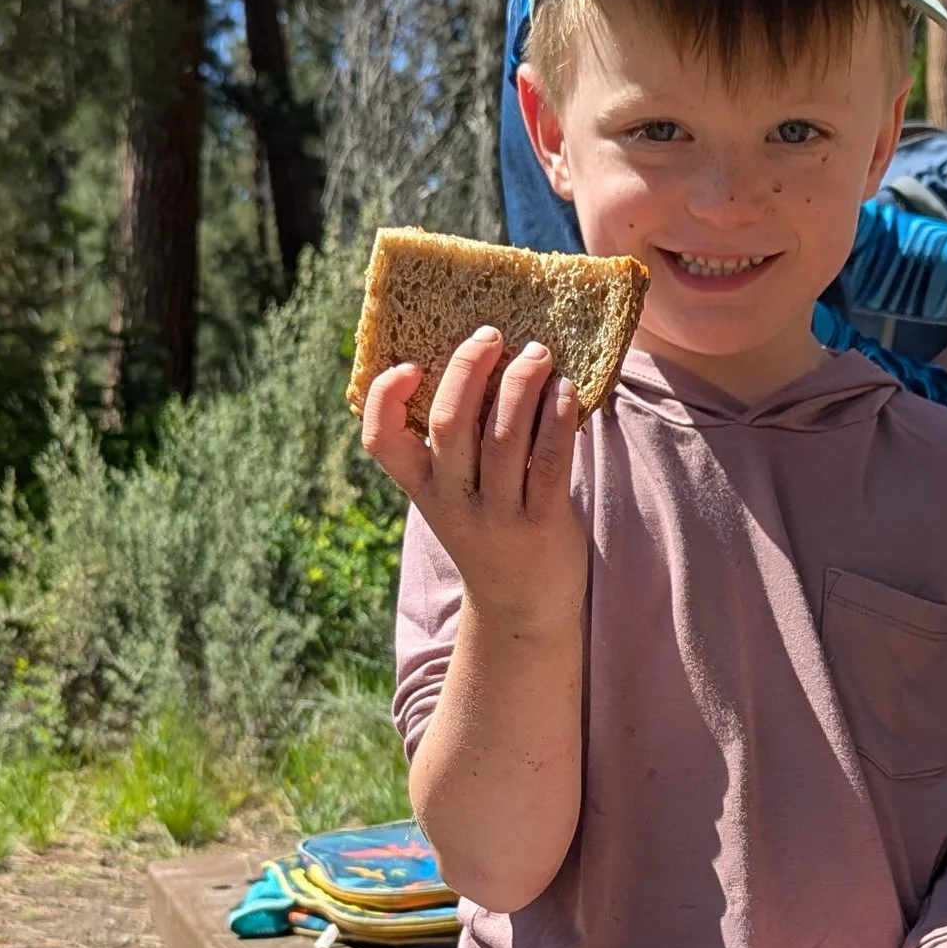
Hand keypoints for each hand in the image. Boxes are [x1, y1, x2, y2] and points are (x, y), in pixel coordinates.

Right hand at [362, 327, 584, 625]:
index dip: (387, 398)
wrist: (521, 612)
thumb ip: (455, 447)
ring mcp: (498, 516)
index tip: (411, 365)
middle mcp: (455, 501)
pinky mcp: (543, 524)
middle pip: (450, 424)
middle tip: (492, 335)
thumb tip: (478, 363)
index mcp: (424, 489)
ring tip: (537, 353)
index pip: (381, 441)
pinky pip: (549, 460)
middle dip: (469, 369)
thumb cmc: (490, 534)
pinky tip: (565, 390)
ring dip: (521, 384)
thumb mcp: (455, 498)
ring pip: (503, 437)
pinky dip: (558, 418)